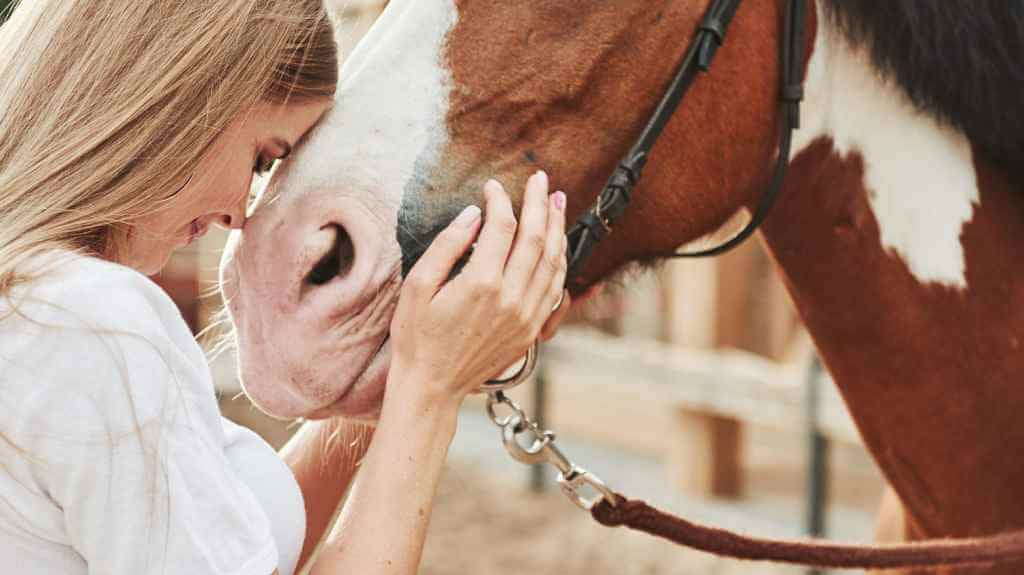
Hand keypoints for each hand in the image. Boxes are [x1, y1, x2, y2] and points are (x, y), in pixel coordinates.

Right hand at [388, 171, 567, 408]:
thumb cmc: (417, 335)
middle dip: (539, 204)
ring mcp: (526, 317)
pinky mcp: (531, 330)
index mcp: (481, 284)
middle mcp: (511, 299)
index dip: (500, 200)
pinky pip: (555, 289)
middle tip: (541, 179)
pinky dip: (559, 262)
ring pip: (553, 263)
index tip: (493, 186)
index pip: (502, 227)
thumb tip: (474, 215)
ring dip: (557, 228)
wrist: (431, 386)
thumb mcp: (418, 286)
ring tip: (556, 202)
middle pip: (536, 239)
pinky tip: (557, 245)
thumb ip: (448, 245)